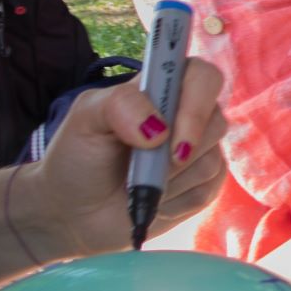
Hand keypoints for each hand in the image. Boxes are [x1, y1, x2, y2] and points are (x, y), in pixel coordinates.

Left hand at [13, 59, 229, 258]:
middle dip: (177, 152)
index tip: (165, 137)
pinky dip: (176, 202)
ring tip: (138, 184)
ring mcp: (198, 152)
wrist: (75, 213)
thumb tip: (160, 130)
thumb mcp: (85, 119)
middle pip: (215, 120)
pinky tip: (153, 200)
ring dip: (170, 180)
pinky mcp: (203, 186)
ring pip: (212, 160)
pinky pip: (208, 191)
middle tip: (145, 168)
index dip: (196, 102)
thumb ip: (119, 105)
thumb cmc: (78, 158)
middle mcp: (187, 117)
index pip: (203, 76)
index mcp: (162, 90)